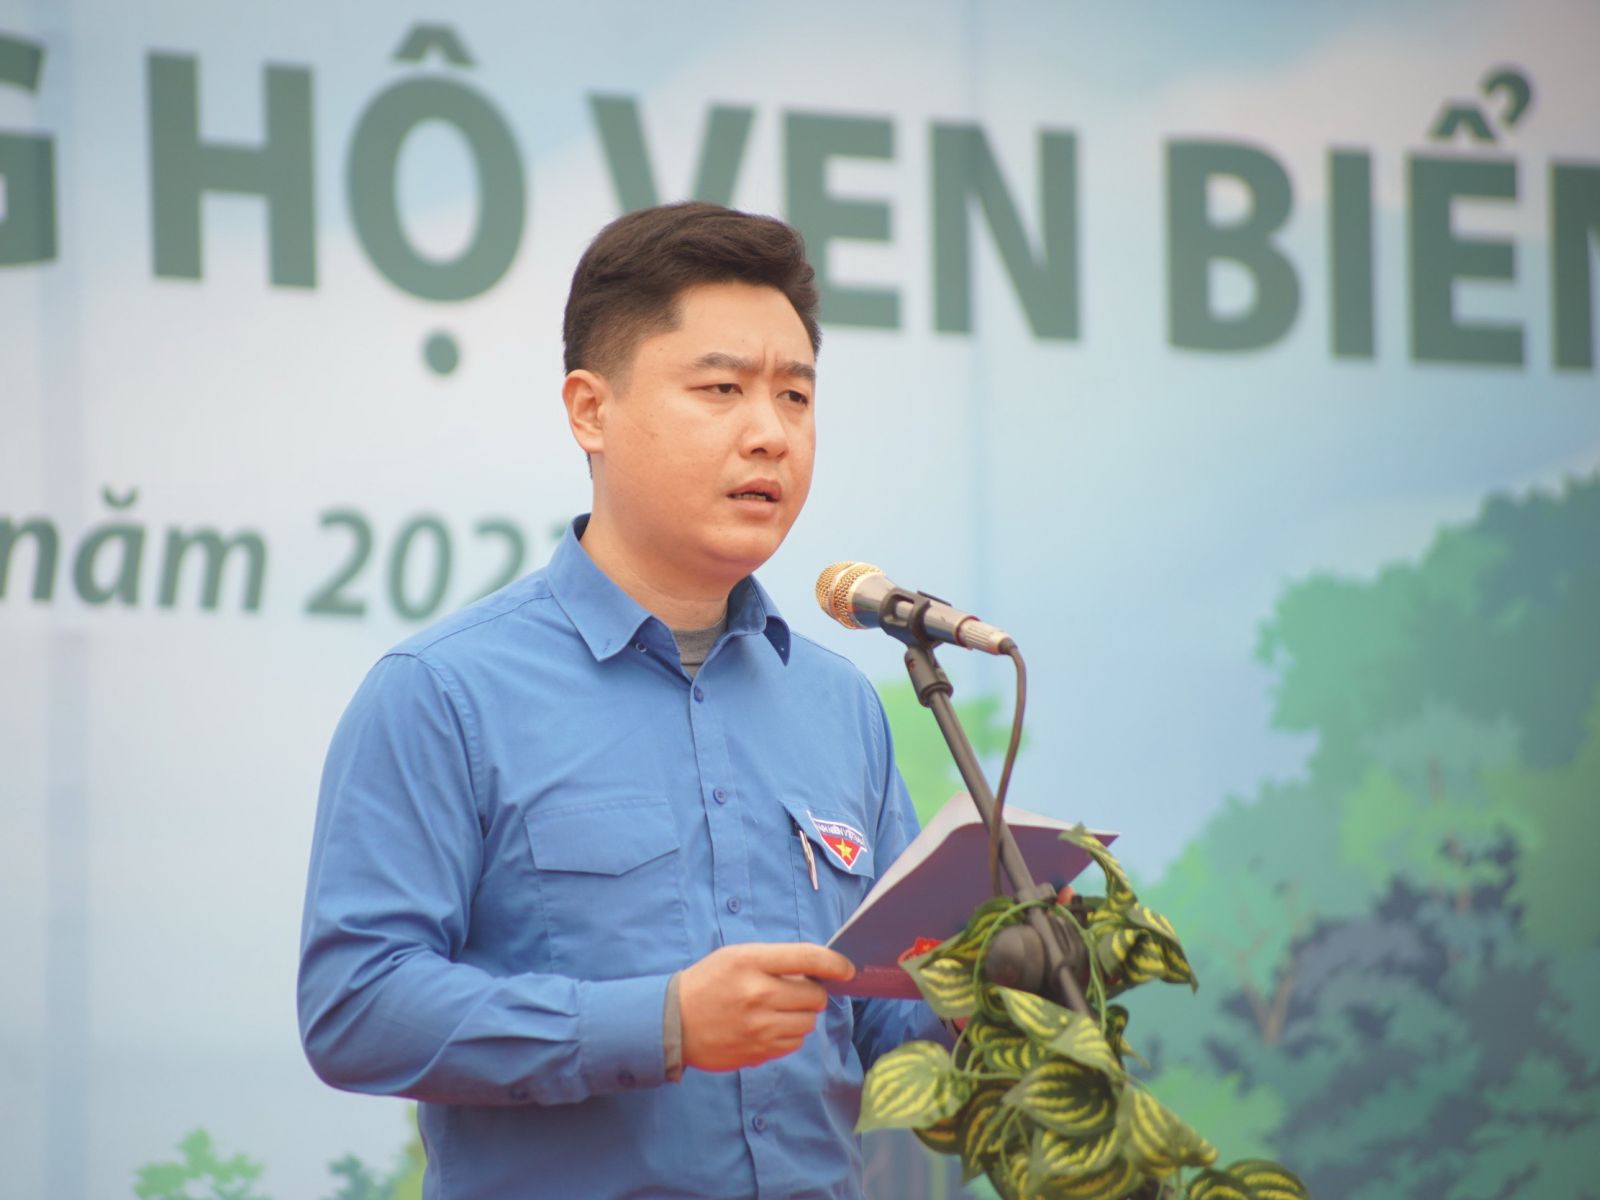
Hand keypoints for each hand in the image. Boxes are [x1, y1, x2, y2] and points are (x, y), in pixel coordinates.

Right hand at [677, 942, 854, 1071]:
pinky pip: (795, 1043)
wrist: (673, 1022)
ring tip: (777, 1009)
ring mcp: (759, 1027)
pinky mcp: (758, 1052)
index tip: (848, 969)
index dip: (835, 963)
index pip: (808, 958)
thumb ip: (776, 960)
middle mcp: (758, 994)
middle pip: (815, 996)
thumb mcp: (737, 956)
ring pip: (808, 1022)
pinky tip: (768, 1027)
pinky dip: (789, 1035)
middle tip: (795, 991)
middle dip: (813, 993)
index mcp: (751, 962)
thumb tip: (820, 971)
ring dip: (801, 1015)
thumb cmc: (709, 982)